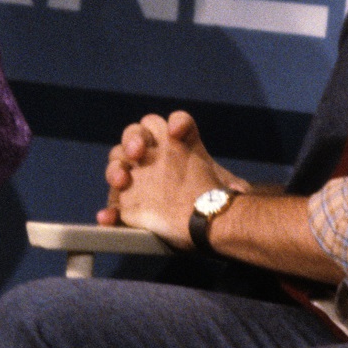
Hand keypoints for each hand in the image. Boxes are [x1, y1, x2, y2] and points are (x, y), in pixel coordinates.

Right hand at [98, 110, 242, 246]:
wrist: (203, 225)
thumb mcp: (224, 190)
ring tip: (122, 180)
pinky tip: (108, 217)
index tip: (177, 131)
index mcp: (176, 144)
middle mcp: (152, 153)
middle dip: (134, 139)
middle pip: (136, 134)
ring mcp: (136, 176)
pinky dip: (110, 212)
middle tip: (139, 152)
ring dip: (115, 169)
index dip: (178, 123)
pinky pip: (113, 204)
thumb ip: (230, 184)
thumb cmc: (213, 201)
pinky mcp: (126, 202)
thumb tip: (239, 191)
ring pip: (117, 162)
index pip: (176, 122)